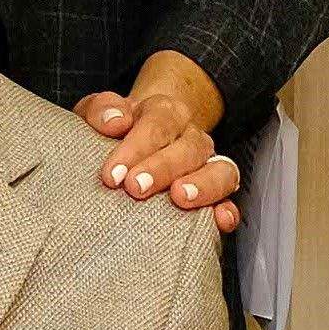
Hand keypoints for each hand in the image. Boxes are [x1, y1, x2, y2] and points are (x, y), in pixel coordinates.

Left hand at [77, 53, 239, 233]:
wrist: (134, 138)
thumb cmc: (115, 131)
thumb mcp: (99, 113)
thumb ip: (101, 109)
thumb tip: (115, 121)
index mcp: (165, 111)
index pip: (158, 123)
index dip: (136, 148)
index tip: (113, 175)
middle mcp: (191, 136)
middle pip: (188, 147)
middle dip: (162, 169)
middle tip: (136, 188)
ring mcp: (207, 164)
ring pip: (220, 169)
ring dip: (203, 185)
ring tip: (180, 198)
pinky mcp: (215, 191)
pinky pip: (230, 199)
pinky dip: (228, 209)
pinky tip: (219, 220)